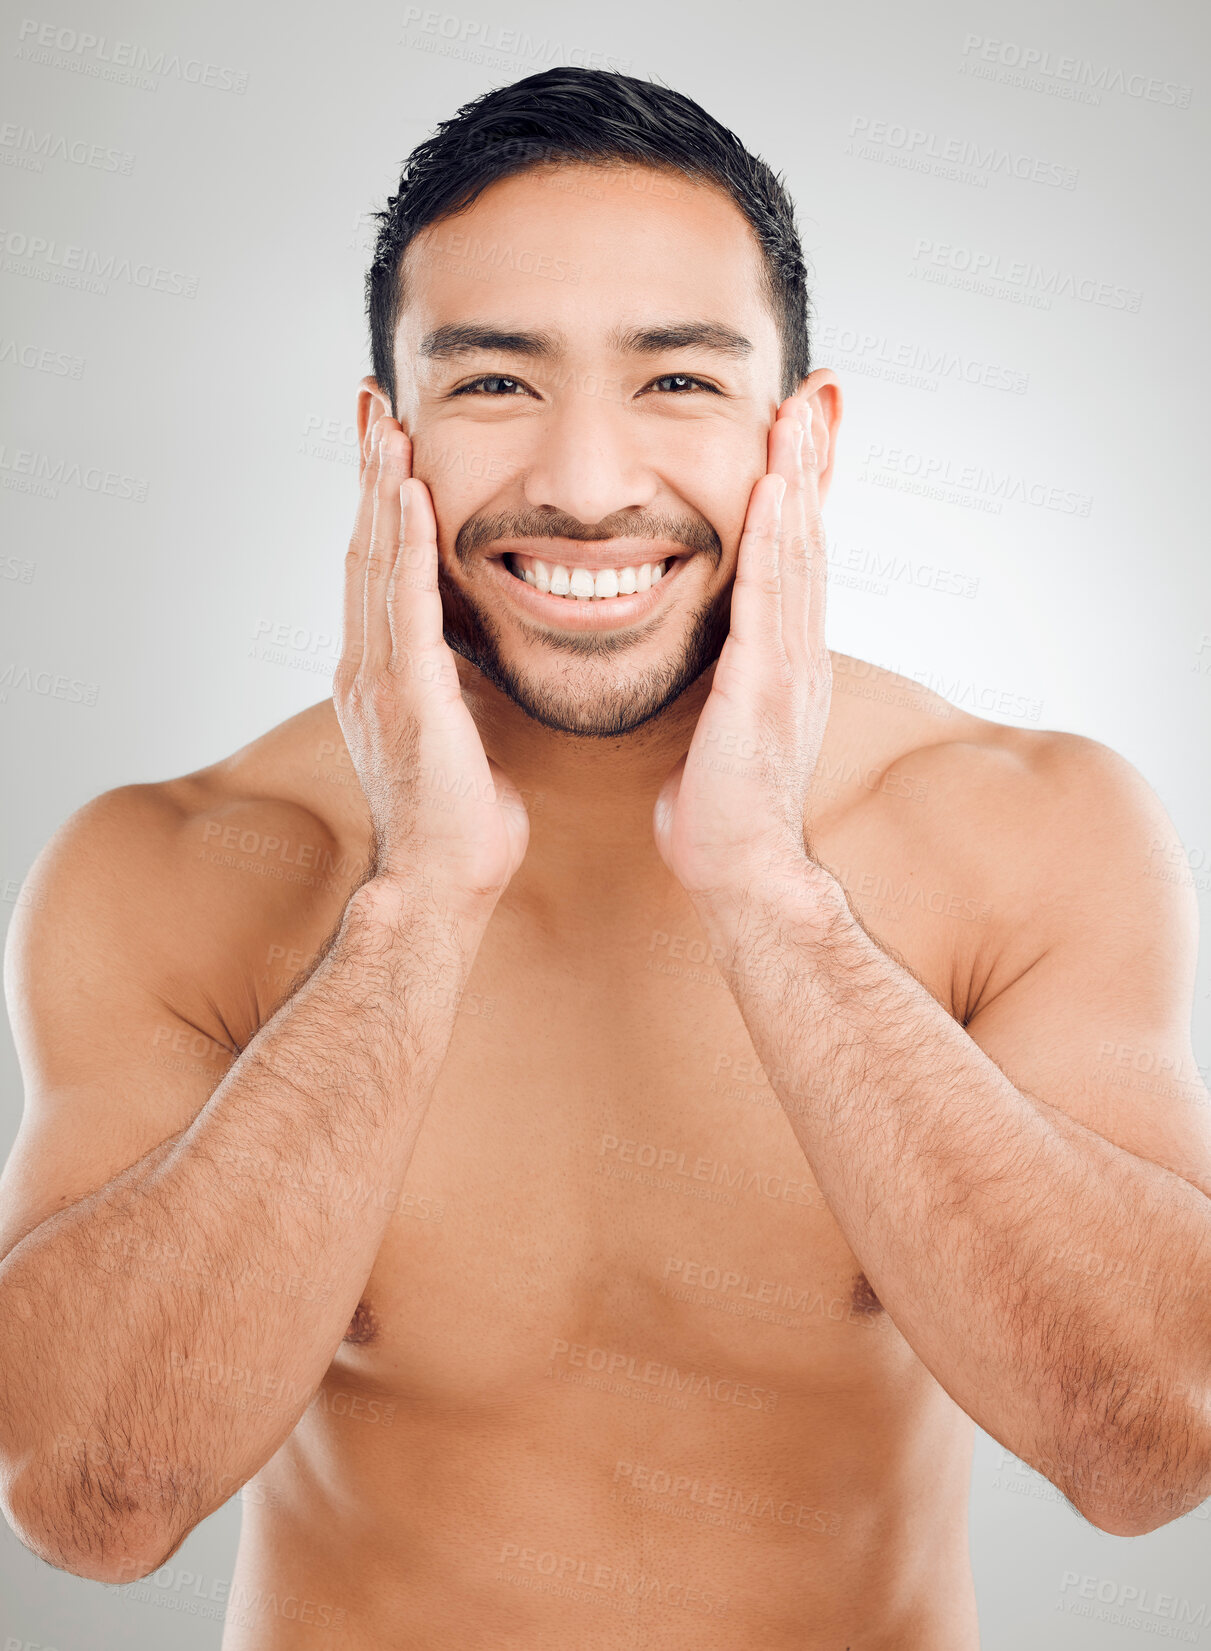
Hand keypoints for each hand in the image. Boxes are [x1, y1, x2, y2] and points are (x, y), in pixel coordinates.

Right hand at [334, 417, 529, 913]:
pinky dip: (402, 544)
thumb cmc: (461, 823)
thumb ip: (452, 686)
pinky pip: (404, 603)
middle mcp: (367, 666)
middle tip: (373, 401)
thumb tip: (470, 657)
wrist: (443, 884)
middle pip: (362, 546)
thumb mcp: (457, 733)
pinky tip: (407, 492)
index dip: (377, 500)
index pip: (375, 566)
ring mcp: (379, 679)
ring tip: (386, 421)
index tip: (386, 441)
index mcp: (380, 674)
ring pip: (373, 561)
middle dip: (367, 470)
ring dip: (379, 486)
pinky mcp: (408, 695)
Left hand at [653, 392, 832, 908]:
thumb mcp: (726, 726)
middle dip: (807, 469)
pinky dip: (775, 539)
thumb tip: (714, 661)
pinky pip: (770, 598)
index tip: (788, 440)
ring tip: (793, 417)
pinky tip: (772, 489)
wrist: (739, 867)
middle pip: (808, 543)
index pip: (794, 564)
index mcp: (786, 662)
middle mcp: (798, 655)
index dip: (796, 499)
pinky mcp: (764, 686)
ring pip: (798, 557)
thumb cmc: (721, 809)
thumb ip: (728, 683)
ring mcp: (788, 668)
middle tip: (805, 399)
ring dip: (796, 482)